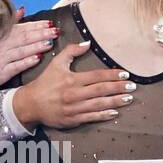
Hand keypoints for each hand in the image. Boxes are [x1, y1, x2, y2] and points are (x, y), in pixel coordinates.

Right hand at [0, 11, 59, 87]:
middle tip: (55, 31)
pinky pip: (16, 66)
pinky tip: (37, 58)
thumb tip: (21, 10)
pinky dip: (26, 62)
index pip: (20, 28)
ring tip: (50, 42)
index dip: (35, 25)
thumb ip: (7, 22)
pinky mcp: (1, 73)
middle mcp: (1, 46)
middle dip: (41, 34)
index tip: (48, 23)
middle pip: (24, 38)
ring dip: (37, 46)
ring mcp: (1, 60)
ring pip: (22, 51)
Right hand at [14, 41, 136, 128]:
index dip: (112, 75)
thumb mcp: (56, 63)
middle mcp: (74, 94)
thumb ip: (71, 51)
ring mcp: (74, 108)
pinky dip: (103, 115)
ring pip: (98, 105)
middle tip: (132, 87)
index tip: (125, 74)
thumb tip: (87, 43)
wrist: (30, 104)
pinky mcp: (72, 119)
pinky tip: (115, 112)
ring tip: (128, 99)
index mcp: (72, 79)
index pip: (96, 76)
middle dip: (118, 88)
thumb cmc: (45, 82)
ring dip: (115, 102)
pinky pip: (91, 117)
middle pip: (101, 90)